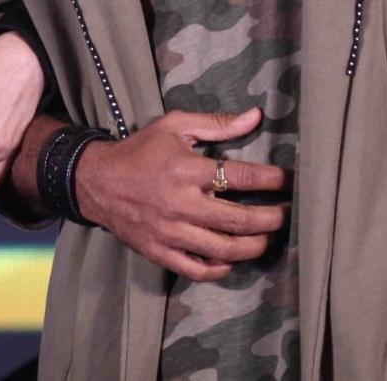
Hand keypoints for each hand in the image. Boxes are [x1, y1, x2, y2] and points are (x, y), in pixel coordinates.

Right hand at [73, 107, 291, 282]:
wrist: (95, 181)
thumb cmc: (140, 151)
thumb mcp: (173, 126)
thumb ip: (215, 124)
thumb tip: (256, 117)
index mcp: (185, 169)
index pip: (241, 177)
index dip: (273, 180)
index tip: (291, 181)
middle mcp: (180, 203)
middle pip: (240, 219)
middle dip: (272, 219)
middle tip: (287, 215)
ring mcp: (169, 231)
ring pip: (225, 249)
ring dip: (255, 246)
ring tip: (267, 237)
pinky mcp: (159, 251)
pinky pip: (198, 269)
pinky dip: (221, 268)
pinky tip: (232, 258)